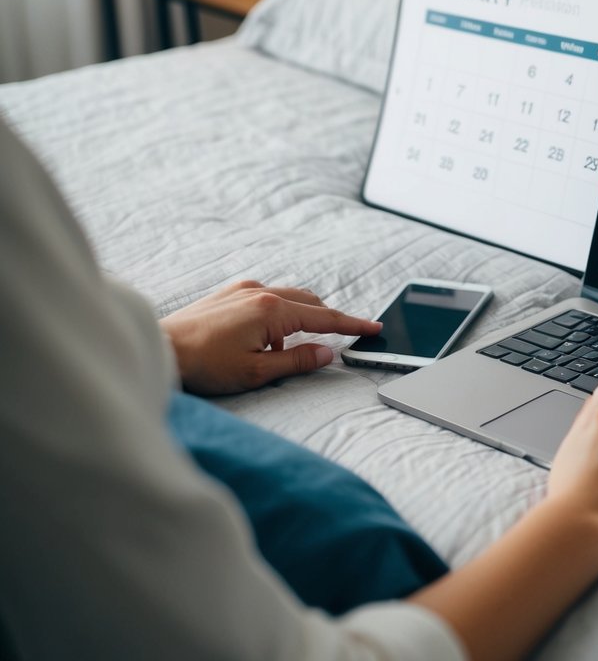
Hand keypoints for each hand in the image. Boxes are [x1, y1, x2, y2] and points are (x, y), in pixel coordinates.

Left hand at [160, 280, 380, 395]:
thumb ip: (296, 361)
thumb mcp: (256, 372)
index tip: (373, 327)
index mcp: (271, 311)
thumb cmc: (203, 365)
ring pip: (291, 297)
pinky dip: (282, 312)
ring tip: (299, 343)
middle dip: (330, 319)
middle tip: (345, 336)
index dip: (352, 324)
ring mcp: (244, 289)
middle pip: (311, 302)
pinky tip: (271, 335)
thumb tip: (326, 353)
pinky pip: (269, 296)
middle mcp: (261, 293)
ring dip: (304, 316)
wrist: (160, 349)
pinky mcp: (230, 293)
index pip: (324, 318)